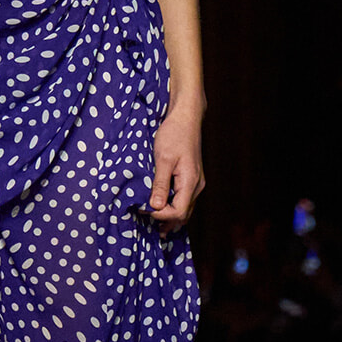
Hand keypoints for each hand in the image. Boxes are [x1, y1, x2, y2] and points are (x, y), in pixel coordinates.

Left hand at [148, 106, 203, 230]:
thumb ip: (160, 184)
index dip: (161, 215)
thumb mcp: (163, 159)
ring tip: (155, 223)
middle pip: (184, 214)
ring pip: (186, 208)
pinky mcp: (192, 178)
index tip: (144, 209)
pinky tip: (163, 208)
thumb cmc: (174, 134)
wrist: (186, 118)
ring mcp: (196, 182)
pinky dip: (174, 207)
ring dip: (171, 217)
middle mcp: (197, 186)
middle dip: (166, 220)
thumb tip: (155, 207)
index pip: (178, 211)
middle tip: (148, 222)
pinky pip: (184, 199)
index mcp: (191, 182)